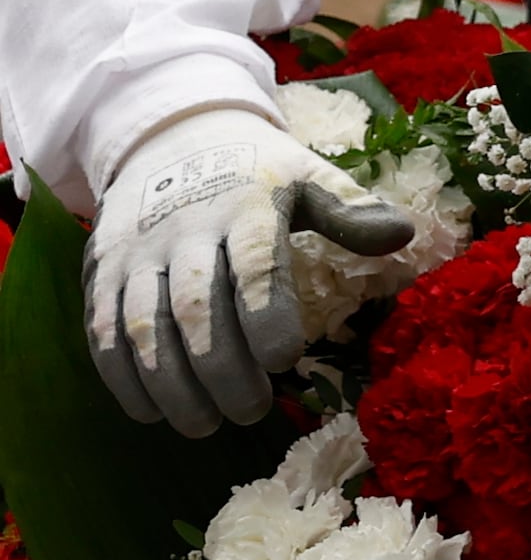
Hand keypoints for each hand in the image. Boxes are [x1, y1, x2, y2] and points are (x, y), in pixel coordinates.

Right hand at [87, 106, 412, 434]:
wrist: (171, 135)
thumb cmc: (256, 170)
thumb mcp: (308, 176)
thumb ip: (350, 211)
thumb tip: (402, 235)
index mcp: (245, 205)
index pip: (254, 264)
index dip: (267, 314)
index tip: (286, 360)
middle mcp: (184, 229)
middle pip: (196, 307)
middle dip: (221, 367)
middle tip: (251, 412)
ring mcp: (136, 252)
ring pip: (143, 325)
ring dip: (170, 383)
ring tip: (204, 424)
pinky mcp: (100, 270)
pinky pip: (102, 328)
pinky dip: (121, 375)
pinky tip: (149, 411)